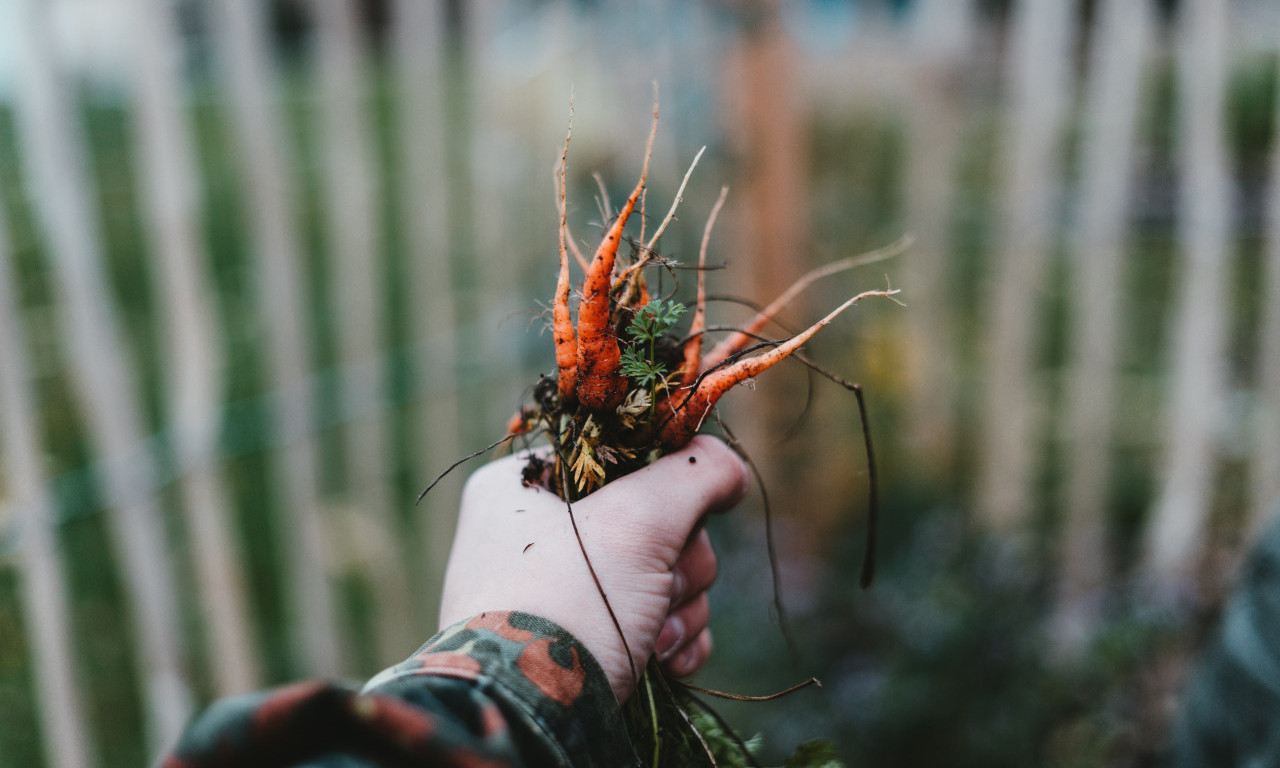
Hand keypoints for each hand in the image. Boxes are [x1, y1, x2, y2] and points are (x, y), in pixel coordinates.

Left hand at [438, 435, 749, 701]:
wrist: (535, 716)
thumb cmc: (571, 600)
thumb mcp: (640, 517)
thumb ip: (696, 473)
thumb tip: (728, 471)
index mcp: (521, 487)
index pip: (618, 456)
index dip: (661, 483)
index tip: (673, 510)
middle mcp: (535, 535)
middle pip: (651, 519)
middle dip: (677, 560)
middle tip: (661, 584)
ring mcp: (560, 594)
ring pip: (662, 572)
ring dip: (680, 604)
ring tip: (657, 635)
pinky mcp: (585, 645)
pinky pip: (655, 621)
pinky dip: (673, 639)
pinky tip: (666, 660)